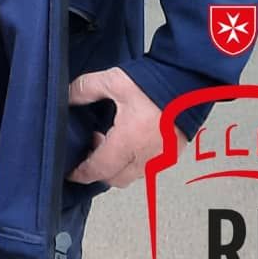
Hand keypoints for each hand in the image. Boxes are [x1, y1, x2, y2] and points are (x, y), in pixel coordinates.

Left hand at [65, 67, 163, 190]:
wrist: (190, 80)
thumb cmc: (156, 82)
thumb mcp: (114, 81)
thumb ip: (85, 89)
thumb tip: (67, 96)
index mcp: (128, 142)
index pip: (98, 169)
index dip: (81, 173)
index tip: (71, 173)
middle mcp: (146, 156)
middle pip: (114, 178)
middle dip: (98, 169)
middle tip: (90, 149)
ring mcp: (161, 158)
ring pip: (132, 175)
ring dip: (117, 166)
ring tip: (111, 141)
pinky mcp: (172, 153)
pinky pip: (148, 168)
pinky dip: (134, 161)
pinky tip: (131, 140)